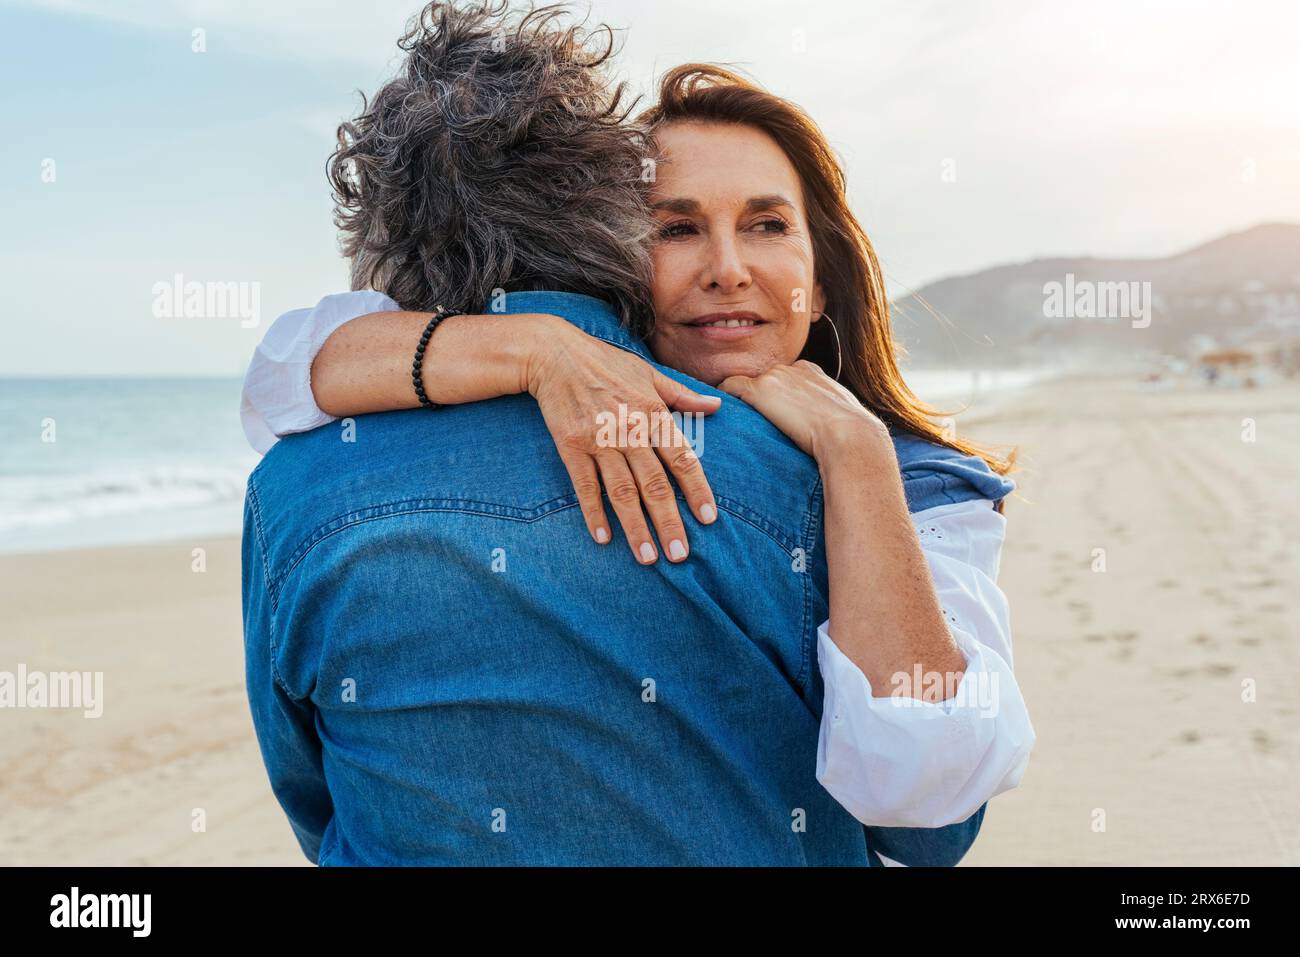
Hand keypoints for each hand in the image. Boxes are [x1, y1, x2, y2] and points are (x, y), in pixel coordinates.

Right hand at [525, 320, 721, 563]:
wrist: (556, 354)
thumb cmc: (607, 363)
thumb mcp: (650, 373)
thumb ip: (682, 396)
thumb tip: (716, 407)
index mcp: (654, 414)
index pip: (682, 459)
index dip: (697, 490)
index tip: (709, 519)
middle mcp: (630, 431)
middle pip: (654, 484)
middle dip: (669, 522)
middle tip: (679, 555)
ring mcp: (599, 441)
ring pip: (622, 492)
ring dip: (635, 527)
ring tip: (647, 558)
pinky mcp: (571, 447)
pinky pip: (585, 486)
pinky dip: (594, 513)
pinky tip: (603, 538)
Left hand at [717, 360, 890, 463]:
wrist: (849, 434)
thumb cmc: (850, 433)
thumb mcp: (839, 413)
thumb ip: (824, 411)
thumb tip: (825, 428)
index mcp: (810, 371)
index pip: (783, 377)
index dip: (774, 394)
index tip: (771, 411)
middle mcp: (791, 368)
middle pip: (762, 378)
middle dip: (756, 396)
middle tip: (749, 418)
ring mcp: (774, 377)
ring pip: (745, 383)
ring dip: (740, 400)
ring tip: (732, 418)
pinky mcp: (761, 390)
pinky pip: (730, 387)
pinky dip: (723, 396)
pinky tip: (721, 411)